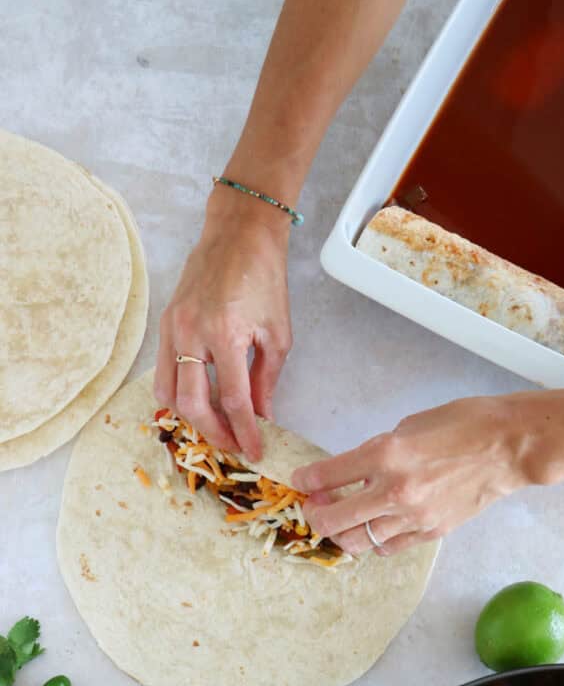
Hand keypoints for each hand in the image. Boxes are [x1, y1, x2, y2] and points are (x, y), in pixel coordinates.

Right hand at [155, 187, 291, 459]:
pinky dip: (178, 393)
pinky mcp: (165, 323)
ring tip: (215, 427)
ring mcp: (173, 327)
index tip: (255, 451)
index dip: (244, 430)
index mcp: (226, 333)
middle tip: (233, 445)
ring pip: (168, 392)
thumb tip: (261, 417)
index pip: (232, 398)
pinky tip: (198, 400)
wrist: (238, 234)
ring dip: (190, 417)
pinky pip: (163, 370)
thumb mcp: (278, 333)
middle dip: (214, 432)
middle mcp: (192, 332)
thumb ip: (266, 380)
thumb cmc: (265, 279)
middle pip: (193, 403)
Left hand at [292, 394, 563, 555]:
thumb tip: (355, 469)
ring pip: (357, 542)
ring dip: (342, 532)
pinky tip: (376, 525)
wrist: (509, 447)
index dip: (305, 479)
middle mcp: (394, 491)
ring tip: (343, 518)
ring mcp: (413, 517)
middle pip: (333, 520)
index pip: (326, 475)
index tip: (301, 480)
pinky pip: (388, 547)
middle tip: (315, 504)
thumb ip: (379, 451)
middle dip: (314, 513)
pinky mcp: (430, 532)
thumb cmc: (464, 423)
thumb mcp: (410, 426)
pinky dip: (375, 539)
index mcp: (386, 454)